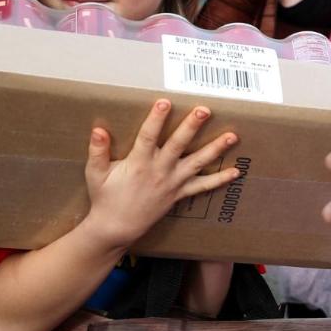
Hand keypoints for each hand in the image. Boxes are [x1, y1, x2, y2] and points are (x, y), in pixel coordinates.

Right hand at [82, 100, 238, 251]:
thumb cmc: (105, 197)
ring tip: (232, 136)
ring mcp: (173, 182)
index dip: (156, 119)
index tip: (165, 102)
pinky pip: (203, 187)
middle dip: (192, 126)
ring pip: (197, 163)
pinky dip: (219, 180)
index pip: (148, 136)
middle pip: (178, 145)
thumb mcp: (95, 174)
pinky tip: (235, 172)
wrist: (116, 227)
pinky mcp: (180, 194)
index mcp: (138, 163)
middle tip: (204, 110)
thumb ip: (97, 151)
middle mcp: (159, 170)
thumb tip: (99, 130)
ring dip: (215, 149)